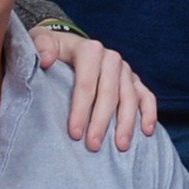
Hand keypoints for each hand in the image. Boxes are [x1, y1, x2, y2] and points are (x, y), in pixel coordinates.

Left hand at [31, 29, 156, 151]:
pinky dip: (149, 113)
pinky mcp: (134, 80)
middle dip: (102, 122)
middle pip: (109, 93)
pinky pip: (146, 96)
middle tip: (93, 146)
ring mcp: (125, 70)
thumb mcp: (40, 42)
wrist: (67, 45)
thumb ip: (41, 47)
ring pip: (130, 97)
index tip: (75, 134)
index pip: (86, 83)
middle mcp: (111, 58)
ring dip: (127, 123)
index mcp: (89, 50)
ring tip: (120, 146)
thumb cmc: (52, 50)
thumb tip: (46, 59)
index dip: (81, 109)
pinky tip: (147, 132)